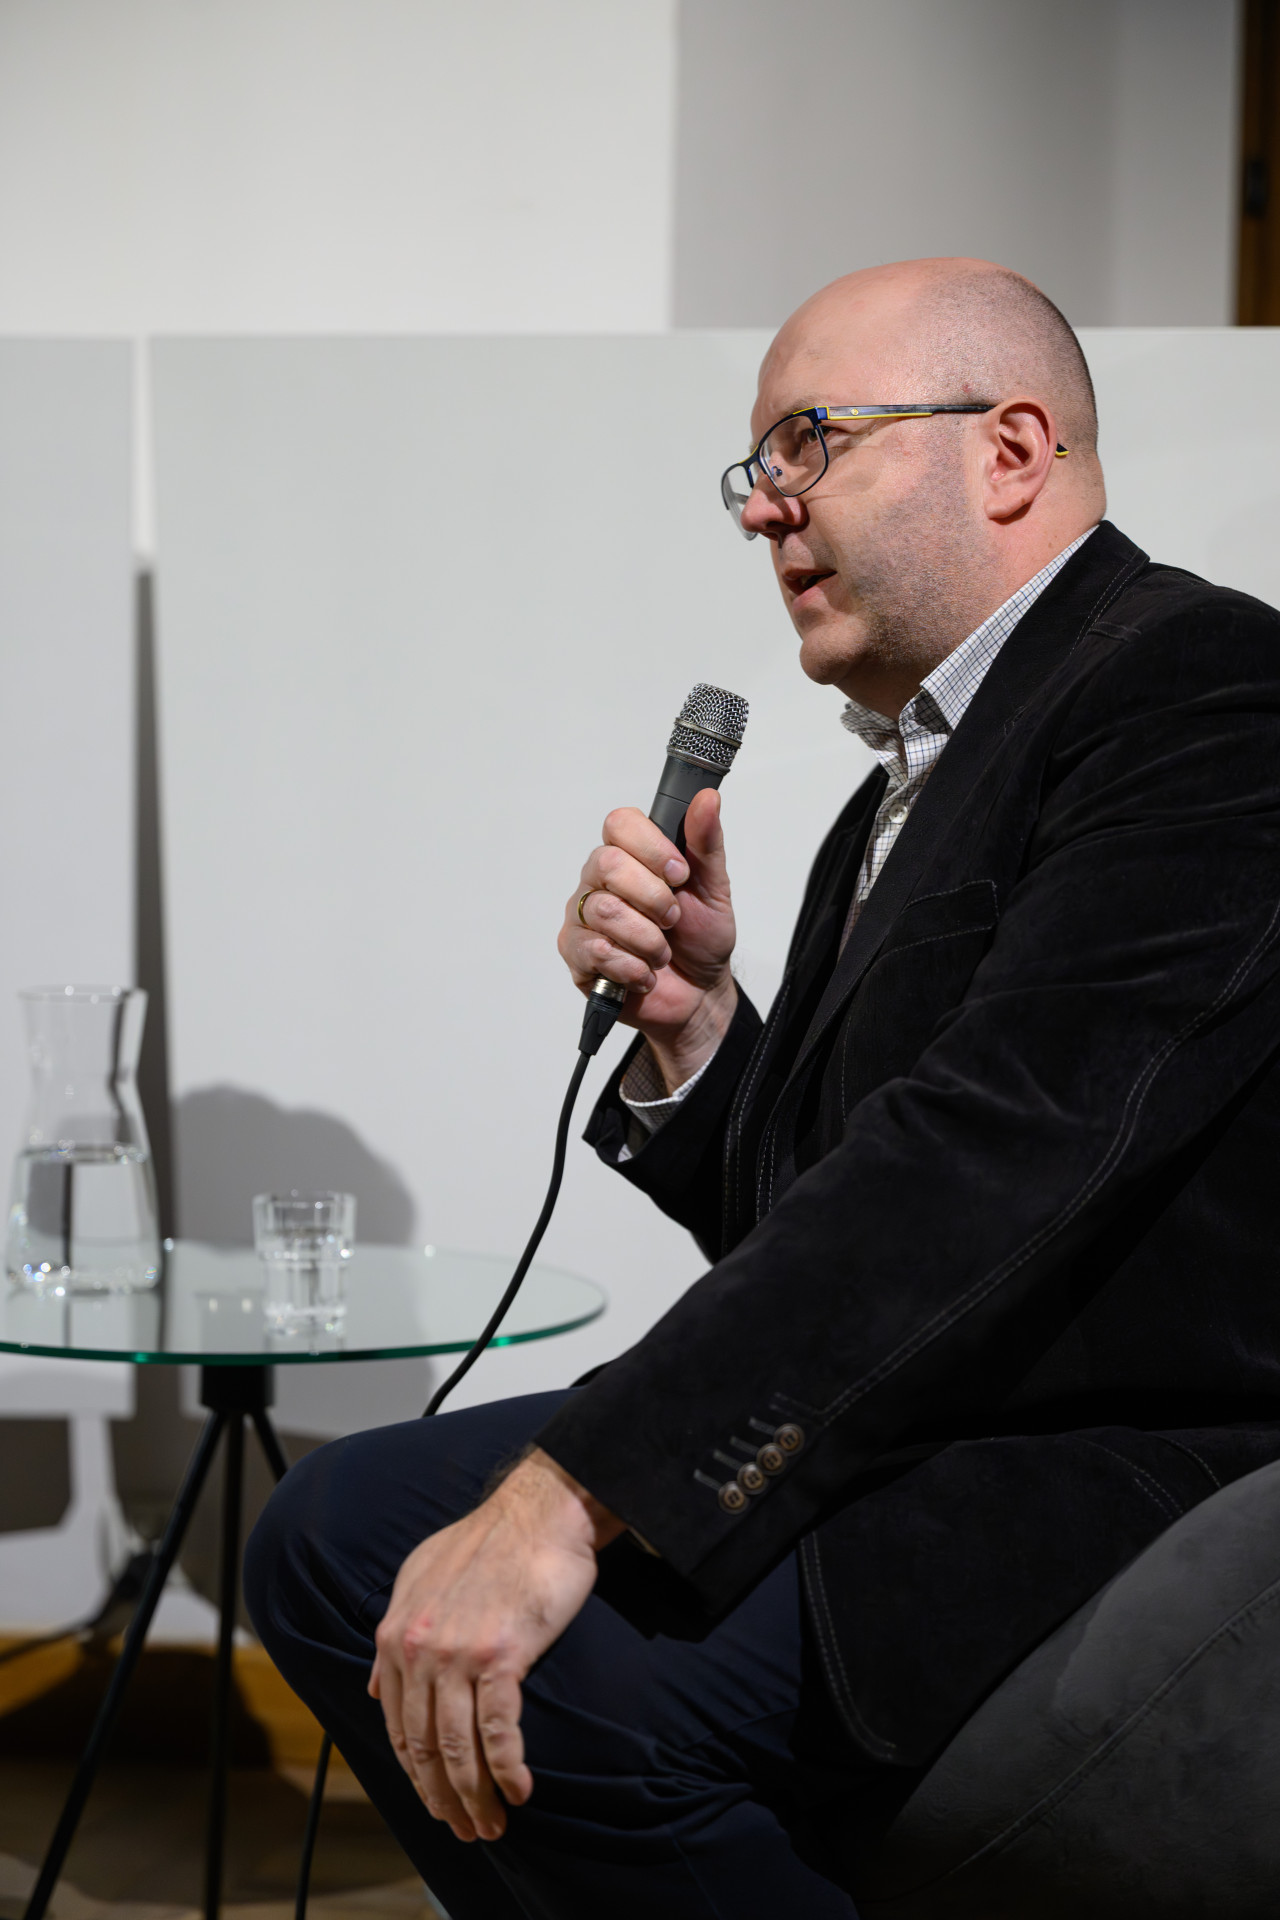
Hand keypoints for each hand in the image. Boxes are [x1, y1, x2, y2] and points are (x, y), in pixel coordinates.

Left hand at [369, 1450, 621, 1842]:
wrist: (538, 1512)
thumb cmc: (487, 1542)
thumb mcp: (419, 1576)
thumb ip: (394, 1630)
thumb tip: (371, 1686)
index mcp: (395, 1633)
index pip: (396, 1725)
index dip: (415, 1773)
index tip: (434, 1802)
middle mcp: (418, 1649)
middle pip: (423, 1746)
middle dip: (443, 1798)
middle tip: (466, 1831)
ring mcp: (458, 1654)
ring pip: (457, 1747)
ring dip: (475, 1797)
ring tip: (493, 1825)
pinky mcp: (502, 1656)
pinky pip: (500, 1730)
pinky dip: (507, 1769)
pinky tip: (519, 1792)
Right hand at [558, 787, 737, 1085]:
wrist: (698, 995)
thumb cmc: (701, 939)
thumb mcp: (714, 889)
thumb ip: (706, 844)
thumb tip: (707, 799)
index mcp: (632, 857)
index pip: (620, 824)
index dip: (651, 847)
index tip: (680, 874)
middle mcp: (599, 881)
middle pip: (606, 863)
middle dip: (652, 896)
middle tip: (672, 918)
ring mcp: (583, 916)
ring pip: (603, 911)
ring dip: (647, 938)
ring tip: (661, 953)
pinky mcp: (576, 954)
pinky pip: (595, 950)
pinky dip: (632, 966)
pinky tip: (644, 972)